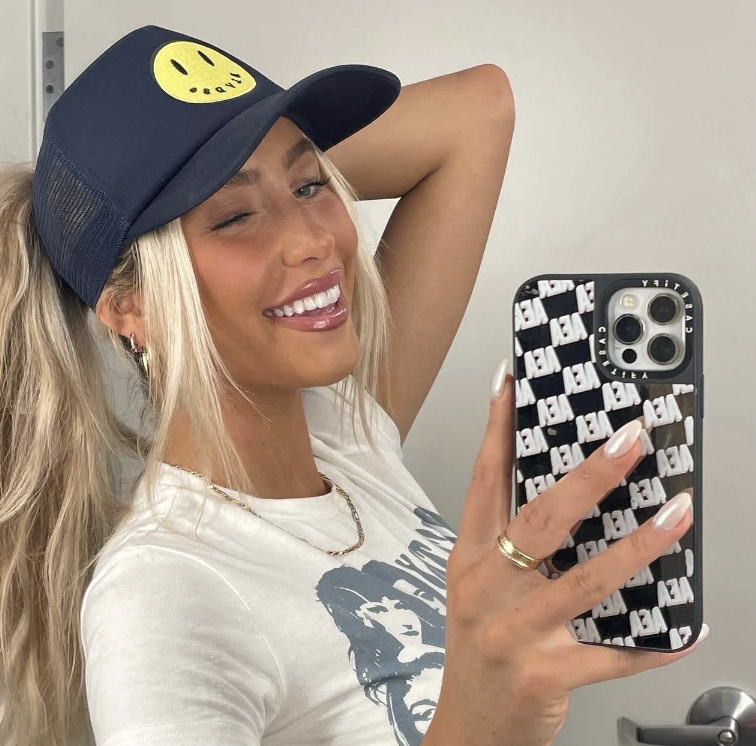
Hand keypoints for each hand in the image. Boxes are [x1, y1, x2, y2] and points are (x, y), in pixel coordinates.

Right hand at [426, 359, 706, 745]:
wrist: (469, 726)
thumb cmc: (480, 650)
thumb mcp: (482, 589)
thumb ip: (515, 547)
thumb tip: (577, 500)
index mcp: (470, 559)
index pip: (483, 481)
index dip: (497, 429)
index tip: (512, 384)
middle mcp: (487, 589)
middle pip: (540, 519)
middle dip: (589, 475)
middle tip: (629, 440)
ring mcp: (513, 632)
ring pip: (584, 580)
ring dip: (639, 546)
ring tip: (676, 513)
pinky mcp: (544, 674)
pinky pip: (610, 655)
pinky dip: (651, 642)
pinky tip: (685, 627)